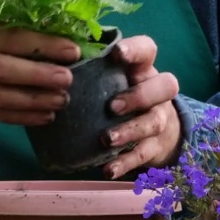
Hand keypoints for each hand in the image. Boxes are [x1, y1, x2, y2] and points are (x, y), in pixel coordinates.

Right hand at [0, 19, 79, 126]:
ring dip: (37, 101)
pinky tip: (46, 117)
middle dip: (41, 76)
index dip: (44, 45)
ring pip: (5, 97)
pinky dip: (26, 118)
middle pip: (8, 71)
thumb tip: (59, 36)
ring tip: (62, 100)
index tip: (72, 50)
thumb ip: (10, 32)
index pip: (14, 38)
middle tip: (68, 79)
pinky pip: (1, 115)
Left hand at [101, 35, 181, 178]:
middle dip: (138, 96)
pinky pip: (143, 155)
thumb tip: (53, 61)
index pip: (147, 50)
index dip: (136, 50)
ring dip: (130, 130)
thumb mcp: (113, 79)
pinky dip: (125, 163)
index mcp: (143, 69)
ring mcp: (159, 119)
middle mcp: (157, 92)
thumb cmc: (123, 95)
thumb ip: (92, 70)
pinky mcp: (154, 146)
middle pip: (165, 85)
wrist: (157, 132)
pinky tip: (109, 169)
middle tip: (112, 106)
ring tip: (107, 139)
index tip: (117, 53)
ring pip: (154, 122)